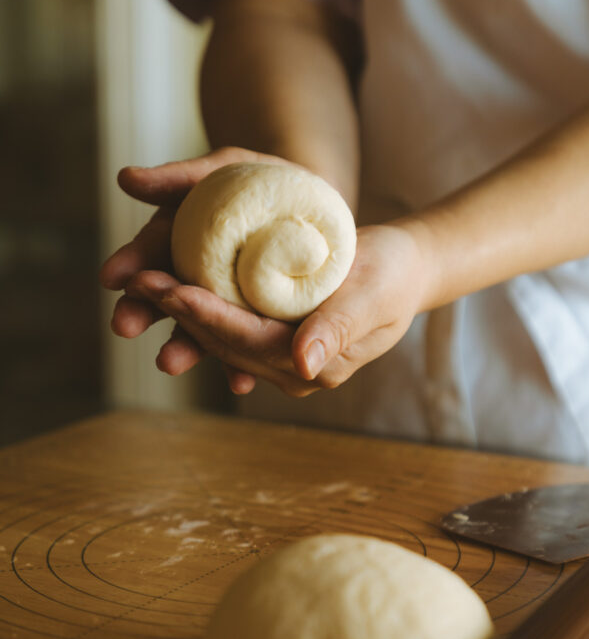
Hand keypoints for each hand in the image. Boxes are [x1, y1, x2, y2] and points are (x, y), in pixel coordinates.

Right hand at [99, 147, 290, 378]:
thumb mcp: (223, 169)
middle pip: (165, 298)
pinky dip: (239, 366)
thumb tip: (125, 179)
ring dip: (186, 348)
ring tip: (169, 362)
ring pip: (200, 331)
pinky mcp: (254, 324)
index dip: (130, 263)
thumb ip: (177, 177)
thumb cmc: (261, 181)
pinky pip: (245, 348)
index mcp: (178, 241)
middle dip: (143, 312)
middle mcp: (193, 277)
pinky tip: (239, 382)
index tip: (110, 275)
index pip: (148, 253)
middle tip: (123, 324)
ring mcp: (222, 304)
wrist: (312, 206)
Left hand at [122, 223, 429, 395]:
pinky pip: (231, 325)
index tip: (170, 289)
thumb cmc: (392, 276)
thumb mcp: (371, 296)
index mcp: (315, 365)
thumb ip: (339, 330)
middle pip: (226, 342)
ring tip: (143, 280)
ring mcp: (284, 357)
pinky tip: (173, 285)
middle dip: (181, 313)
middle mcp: (294, 369)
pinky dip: (202, 305)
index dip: (207, 317)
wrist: (403, 269)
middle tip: (136, 279)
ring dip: (182, 310)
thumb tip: (305, 366)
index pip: (249, 342)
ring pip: (221, 336)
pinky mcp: (277, 339)